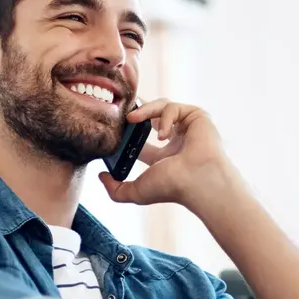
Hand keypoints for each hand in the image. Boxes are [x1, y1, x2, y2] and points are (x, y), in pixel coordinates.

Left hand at [98, 98, 239, 212]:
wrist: (197, 180)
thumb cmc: (172, 187)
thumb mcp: (136, 192)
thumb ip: (115, 189)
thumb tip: (101, 176)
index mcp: (165, 157)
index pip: (142, 139)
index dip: (127, 132)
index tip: (114, 129)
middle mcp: (177, 141)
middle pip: (152, 116)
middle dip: (136, 111)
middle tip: (121, 112)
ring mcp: (187, 128)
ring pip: (161, 106)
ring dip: (145, 111)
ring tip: (132, 119)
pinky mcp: (196, 116)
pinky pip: (174, 107)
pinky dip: (164, 117)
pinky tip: (162, 134)